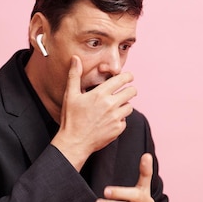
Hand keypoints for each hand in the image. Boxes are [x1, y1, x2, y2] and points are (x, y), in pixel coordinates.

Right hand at [51, 56, 136, 170]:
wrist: (74, 142)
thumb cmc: (71, 118)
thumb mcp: (70, 95)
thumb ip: (75, 75)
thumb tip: (75, 58)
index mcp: (100, 94)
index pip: (122, 79)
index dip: (128, 76)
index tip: (128, 77)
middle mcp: (111, 105)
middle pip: (132, 92)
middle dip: (130, 89)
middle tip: (125, 91)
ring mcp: (115, 118)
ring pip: (130, 107)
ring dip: (125, 105)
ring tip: (116, 106)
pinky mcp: (117, 129)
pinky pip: (125, 121)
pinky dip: (120, 119)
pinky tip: (111, 119)